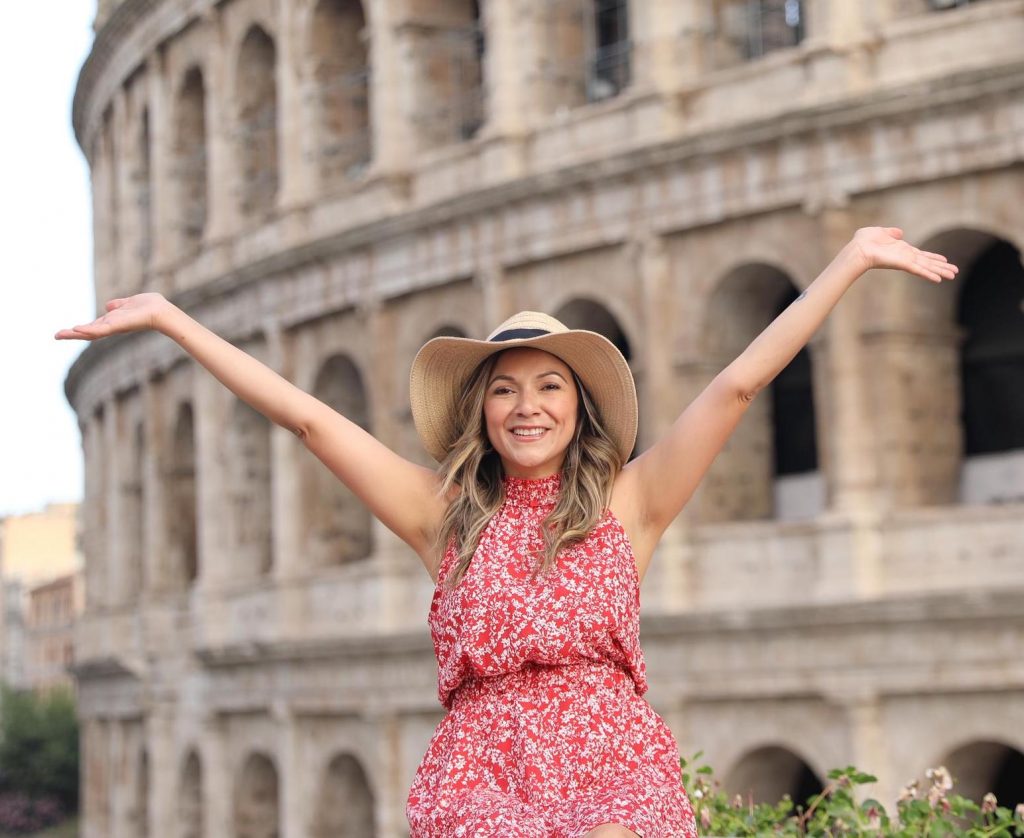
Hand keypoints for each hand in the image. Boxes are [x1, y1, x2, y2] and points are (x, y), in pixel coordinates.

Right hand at [54, 292, 171, 340]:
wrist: (161, 312)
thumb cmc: (150, 307)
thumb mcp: (130, 303)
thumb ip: (119, 305)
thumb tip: (108, 306)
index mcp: (114, 321)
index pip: (93, 326)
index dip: (80, 329)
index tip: (67, 330)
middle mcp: (112, 326)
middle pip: (88, 332)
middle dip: (72, 334)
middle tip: (56, 336)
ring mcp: (114, 327)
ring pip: (91, 333)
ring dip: (75, 334)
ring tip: (60, 335)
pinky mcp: (117, 326)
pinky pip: (100, 330)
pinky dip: (89, 330)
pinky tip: (77, 330)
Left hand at [849, 226, 958, 282]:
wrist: (858, 249)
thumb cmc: (864, 241)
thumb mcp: (880, 232)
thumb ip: (891, 233)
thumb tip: (900, 233)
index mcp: (902, 250)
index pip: (921, 255)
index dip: (933, 257)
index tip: (944, 260)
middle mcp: (906, 257)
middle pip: (928, 262)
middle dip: (941, 267)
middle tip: (955, 272)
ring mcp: (905, 261)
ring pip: (927, 267)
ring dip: (940, 271)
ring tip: (953, 275)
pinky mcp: (902, 265)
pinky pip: (918, 270)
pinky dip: (929, 274)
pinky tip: (939, 279)